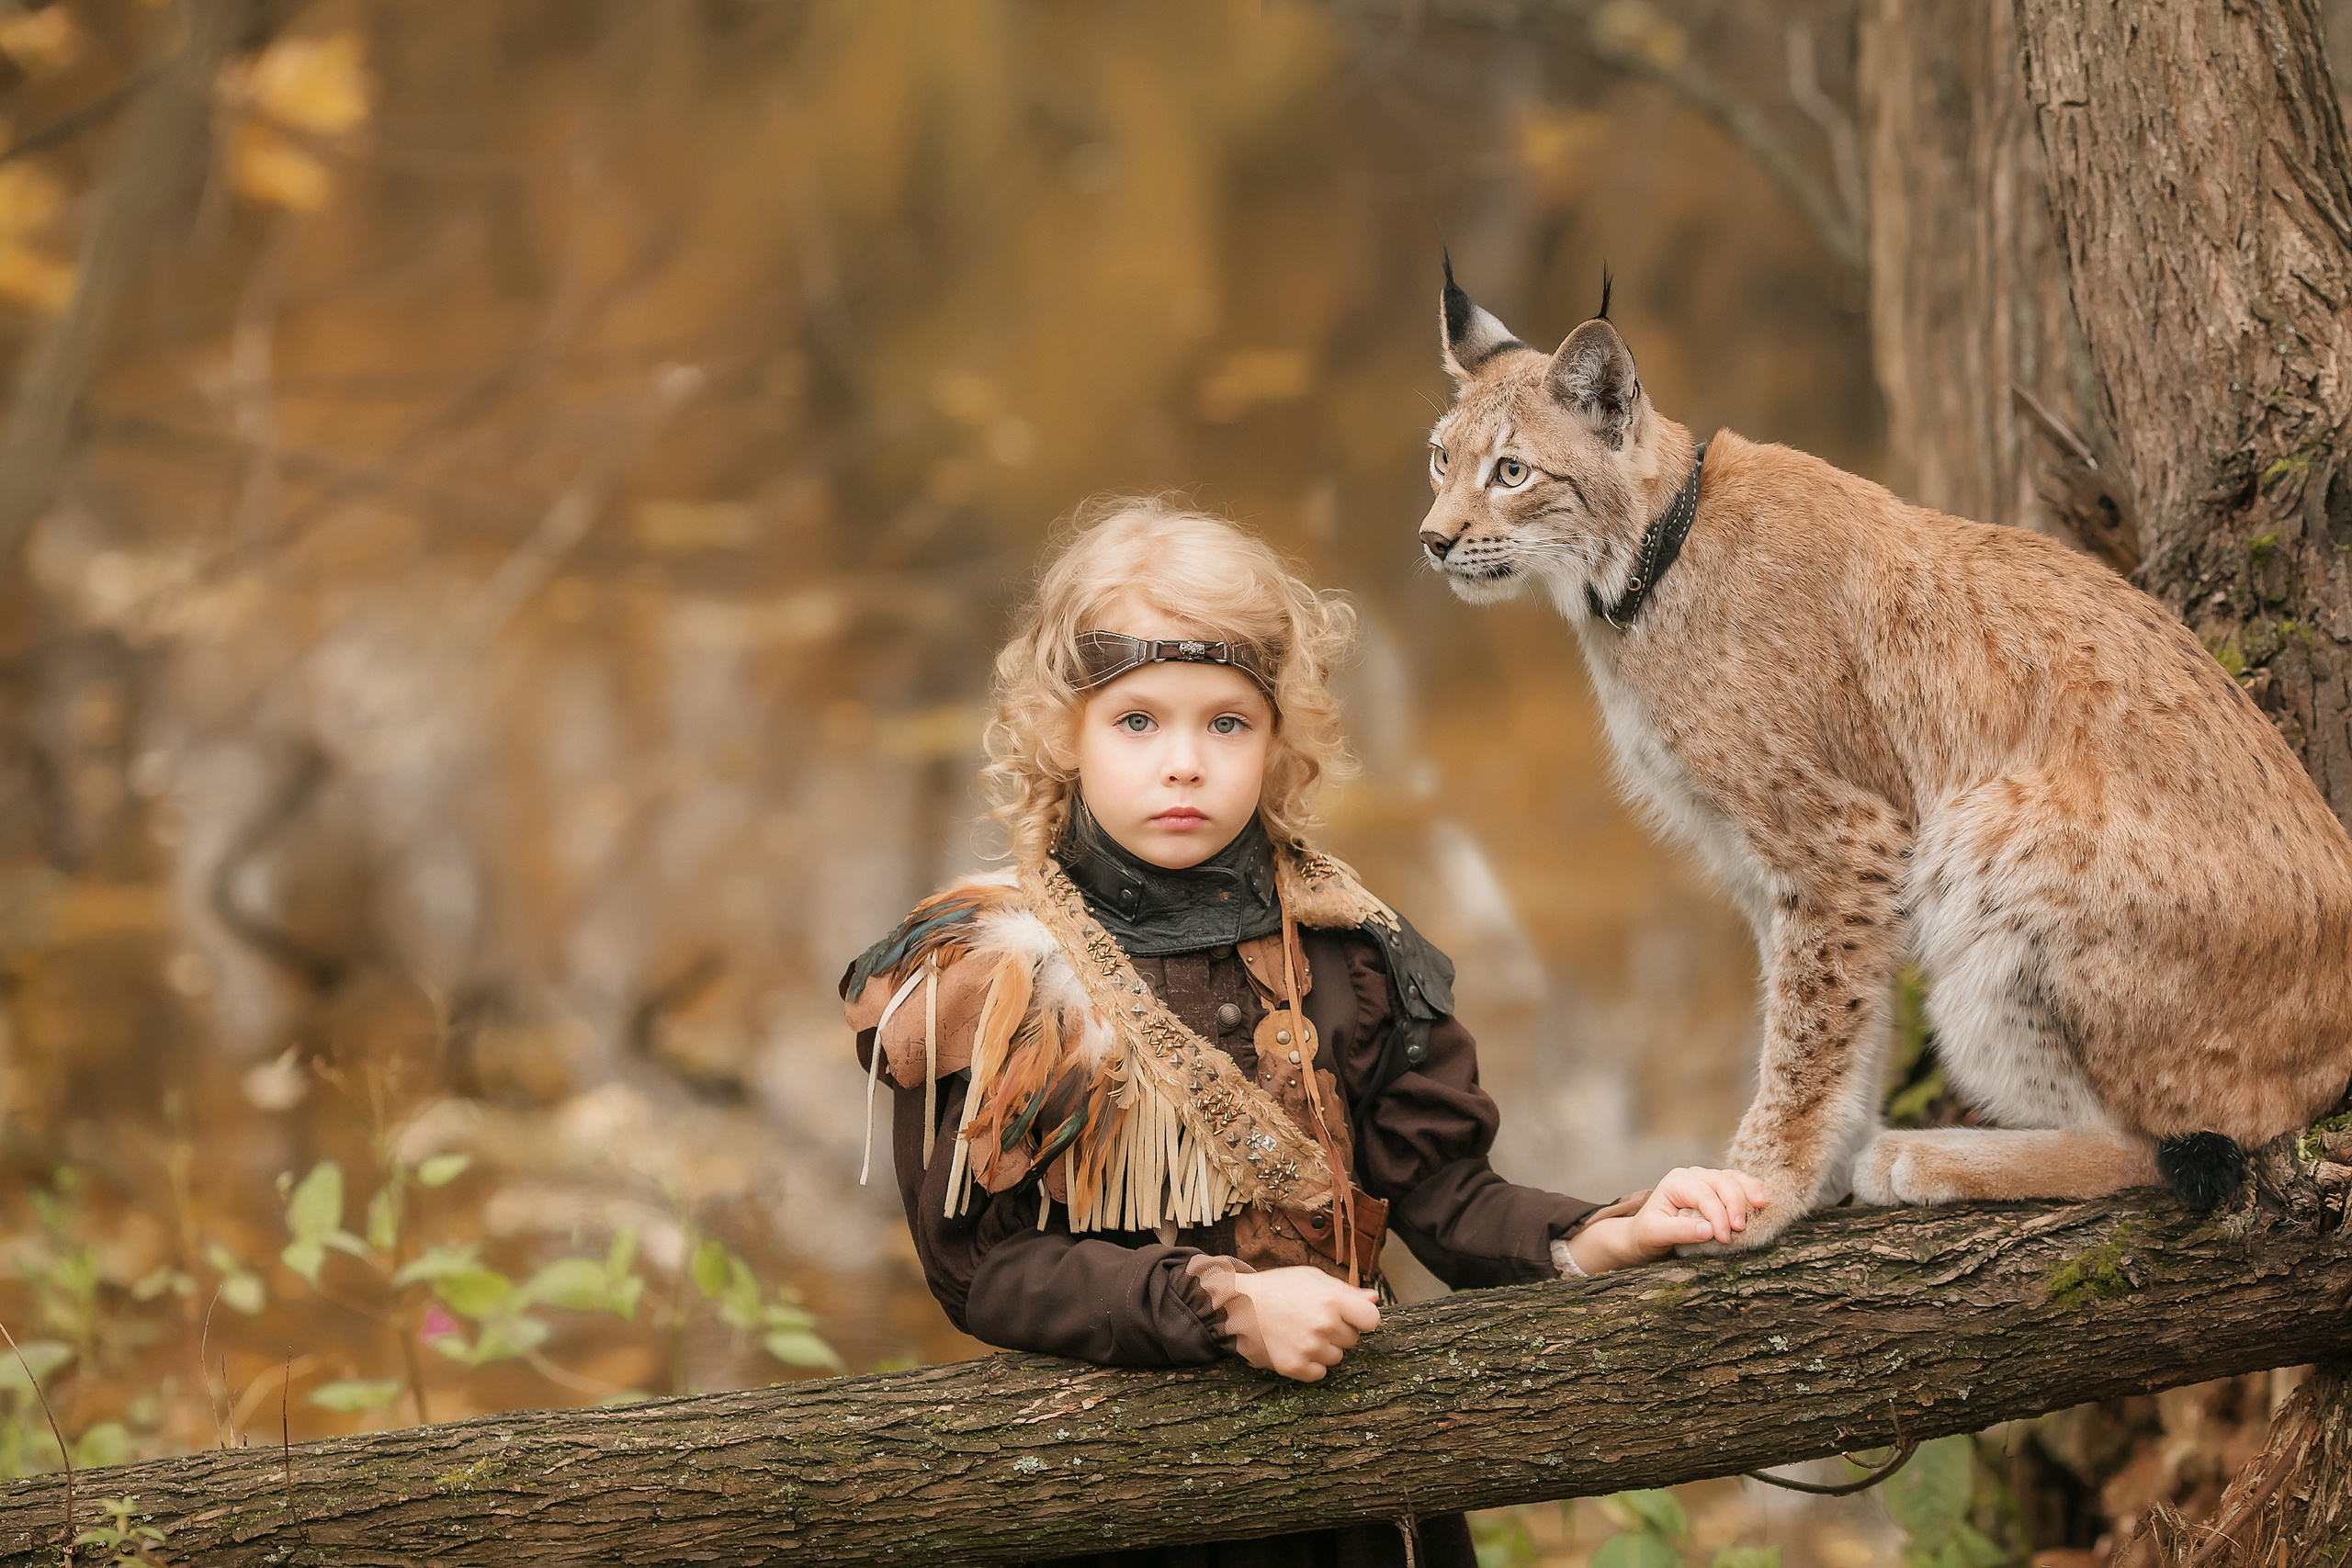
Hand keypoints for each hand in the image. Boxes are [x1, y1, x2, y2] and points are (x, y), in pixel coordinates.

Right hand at [1219, 1266, 1379, 1381]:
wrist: (1239, 1306)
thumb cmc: (1277, 1288)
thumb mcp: (1312, 1277)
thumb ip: (1346, 1290)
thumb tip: (1374, 1298)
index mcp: (1331, 1300)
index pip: (1371, 1319)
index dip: (1362, 1317)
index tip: (1350, 1315)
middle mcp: (1323, 1325)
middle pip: (1352, 1339)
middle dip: (1339, 1330)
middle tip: (1313, 1318)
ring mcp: (1309, 1348)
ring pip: (1336, 1357)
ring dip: (1325, 1348)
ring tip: (1301, 1331)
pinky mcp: (1295, 1367)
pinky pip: (1319, 1373)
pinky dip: (1311, 1364)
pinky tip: (1295, 1346)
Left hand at [1565, 1167, 1772, 1273]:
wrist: (1646, 1234)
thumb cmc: (1648, 1233)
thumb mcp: (1656, 1234)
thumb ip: (1680, 1231)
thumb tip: (1708, 1230)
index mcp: (1676, 1182)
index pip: (1704, 1195)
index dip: (1718, 1216)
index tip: (1724, 1238)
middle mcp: (1693, 1175)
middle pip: (1722, 1182)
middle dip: (1735, 1204)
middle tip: (1740, 1229)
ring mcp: (1707, 1179)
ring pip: (1734, 1178)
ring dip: (1749, 1191)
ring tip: (1762, 1207)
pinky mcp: (1718, 1188)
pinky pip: (1739, 1183)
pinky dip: (1751, 1190)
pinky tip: (1761, 1202)